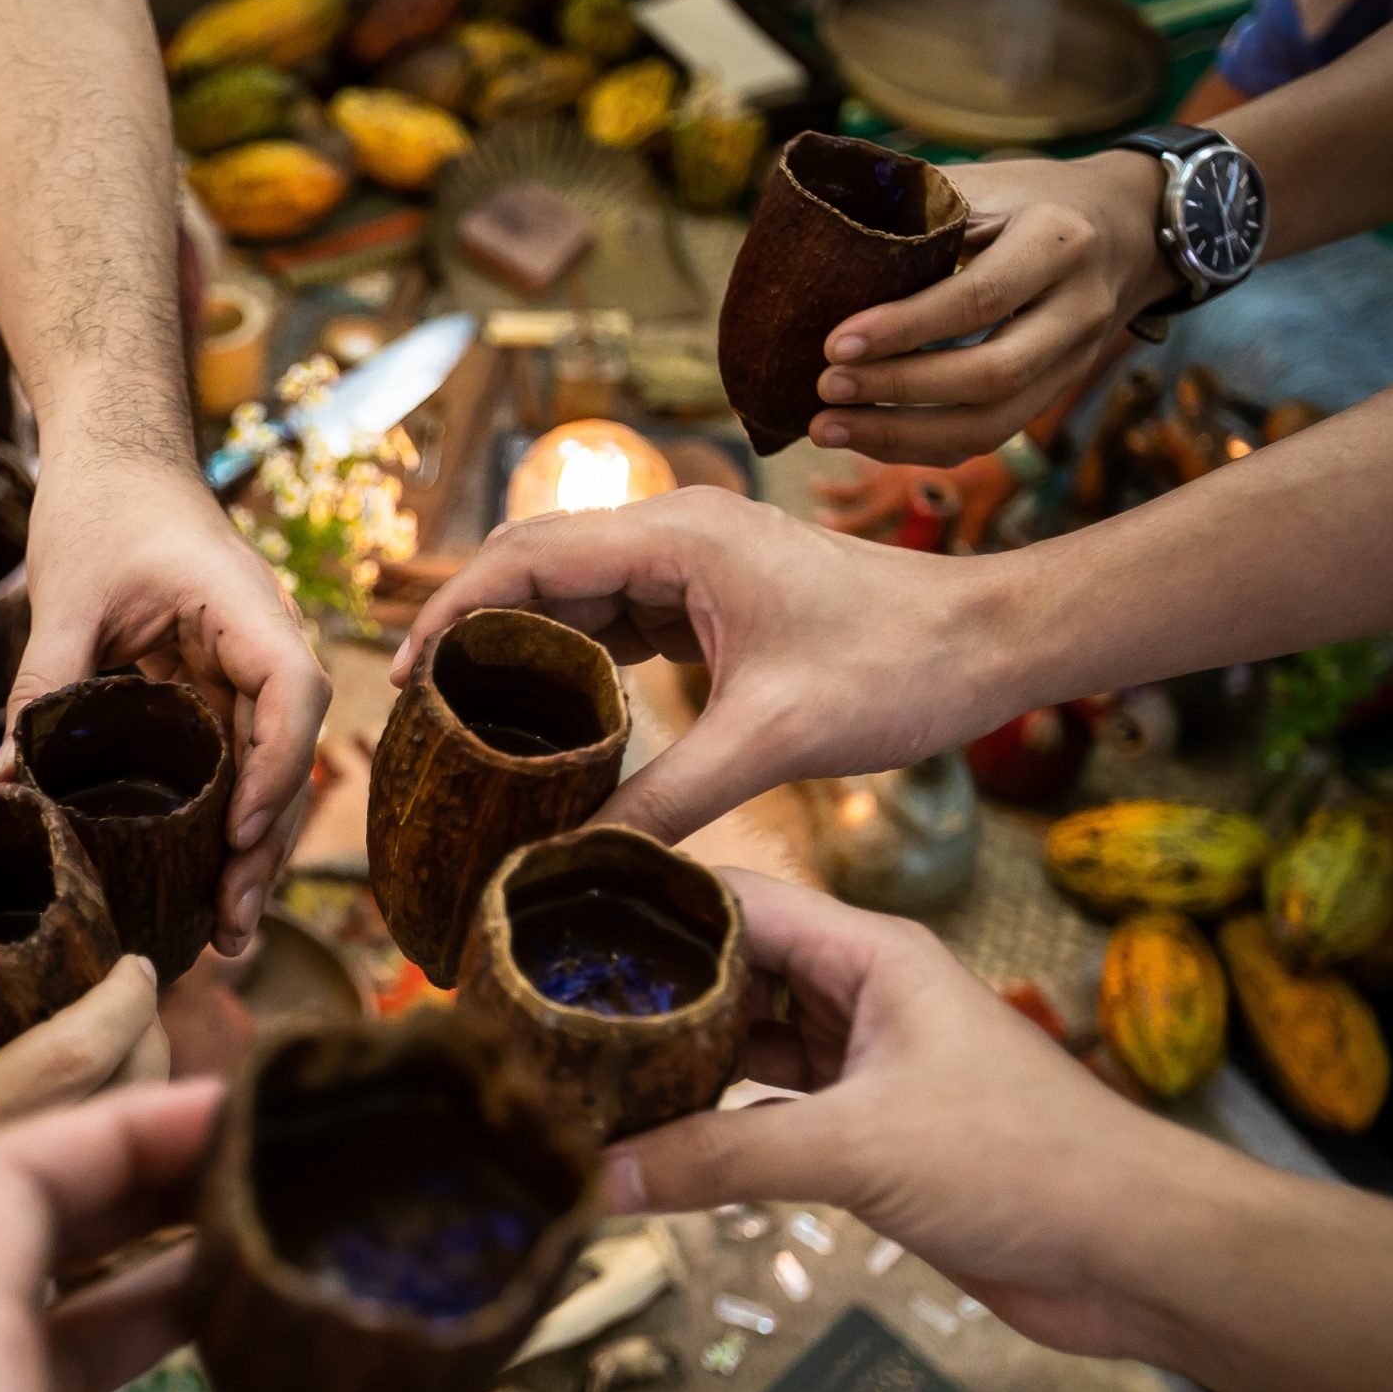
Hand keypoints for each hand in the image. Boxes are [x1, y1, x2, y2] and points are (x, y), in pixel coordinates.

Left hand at [0, 455, 330, 956]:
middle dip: (265, 844)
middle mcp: (262, 647)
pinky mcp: (215, 693)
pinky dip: (219, 823)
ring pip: (265, 772)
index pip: (292, 692)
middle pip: (288, 755)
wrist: (117, 455)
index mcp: (245, 608)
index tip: (239, 830)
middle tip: (230, 923)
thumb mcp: (68, 590)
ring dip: (250, 851)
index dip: (275, 767)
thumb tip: (3, 783)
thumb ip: (44, 681)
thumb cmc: (102, 503)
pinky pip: (229, 765)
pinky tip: (198, 885)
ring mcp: (244, 674)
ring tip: (225, 933)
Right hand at [0, 954, 163, 1391]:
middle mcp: (0, 1190)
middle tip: (142, 1005)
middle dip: (153, 1039)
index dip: (125, 998)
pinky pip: (116, 1220)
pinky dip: (124, 1171)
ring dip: (145, 1102)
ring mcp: (34, 1251)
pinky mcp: (44, 1299)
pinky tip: (110, 1147)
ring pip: (131, 1158)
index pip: (74, 1049)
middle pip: (128, 1096)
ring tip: (134, 1061)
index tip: (138, 963)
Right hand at [392, 495, 1023, 841]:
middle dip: (470, 629)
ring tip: (464, 717)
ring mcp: (695, 560)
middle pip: (535, 566)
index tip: (402, 676)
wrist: (990, 642)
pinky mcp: (714, 596)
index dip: (452, 612)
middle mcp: (677, 530)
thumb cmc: (898, 667)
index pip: (527, 557)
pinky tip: (547, 718)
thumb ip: (668, 799)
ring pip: (574, 594)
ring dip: (519, 646)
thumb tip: (578, 861)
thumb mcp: (772, 741)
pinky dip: (573, 661)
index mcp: (680, 536)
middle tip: (416, 708)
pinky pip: (617, 618)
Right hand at [601, 870, 1250, 1358]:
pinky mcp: (867, 1131)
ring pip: (742, 1044)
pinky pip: (765, 1111)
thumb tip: (599, 1179)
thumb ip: (720, 1158)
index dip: (645, 903)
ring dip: (673, 1063)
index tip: (548, 915)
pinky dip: (710, 1125)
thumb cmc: (1026, 1164)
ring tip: (572, 1073)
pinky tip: (644, 1142)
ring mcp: (864, 1063)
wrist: (1134, 1253)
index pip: (732, 899)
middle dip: (644, 989)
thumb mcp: (856, 1149)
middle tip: (536, 1008)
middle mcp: (860, 993)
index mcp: (869, 952)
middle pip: (728, 969)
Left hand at [809, 152, 1173, 465]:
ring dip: (901, 437)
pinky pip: (988, 437)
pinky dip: (921, 446)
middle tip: (824, 387)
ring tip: (825, 427)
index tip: (835, 342)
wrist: (1124, 226)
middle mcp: (1078, 309)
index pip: (980, 298)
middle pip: (991, 375)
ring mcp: (1074, 361)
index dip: (905, 328)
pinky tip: (862, 436)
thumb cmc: (1028, 198)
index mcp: (1058, 242)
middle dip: (899, 390)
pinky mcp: (1055, 393)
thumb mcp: (985, 182)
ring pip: (993, 424)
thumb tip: (815, 241)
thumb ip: (918, 208)